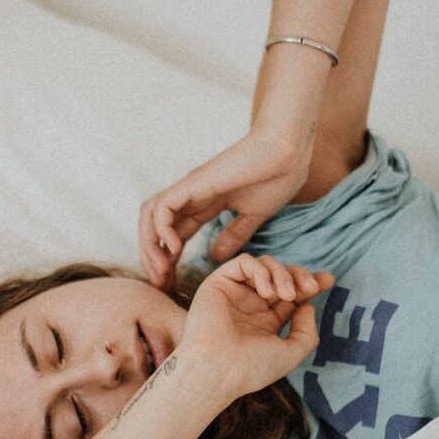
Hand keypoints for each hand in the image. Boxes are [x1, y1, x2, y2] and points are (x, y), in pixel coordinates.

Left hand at [139, 126, 312, 290]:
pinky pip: (162, 207)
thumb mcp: (253, 216)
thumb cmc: (276, 177)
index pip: (174, 234)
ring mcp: (190, 188)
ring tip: (162, 270)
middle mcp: (191, 195)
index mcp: (204, 203)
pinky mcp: (193, 184)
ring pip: (151, 216)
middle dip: (153, 257)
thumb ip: (234, 234)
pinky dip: (161, 228)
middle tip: (161, 284)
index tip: (171, 284)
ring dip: (150, 245)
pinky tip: (173, 248)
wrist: (288, 153)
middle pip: (155, 227)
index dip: (168, 260)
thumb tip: (215, 255)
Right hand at [178, 254, 332, 400]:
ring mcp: (235, 293)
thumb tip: (308, 305)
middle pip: (281, 275)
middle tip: (311, 287)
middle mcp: (250, 304)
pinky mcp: (219, 283)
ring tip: (287, 295)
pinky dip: (260, 271)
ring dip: (282, 274)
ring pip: (264, 265)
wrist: (218, 371)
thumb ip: (306, 332)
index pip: (291, 294)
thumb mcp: (290, 354)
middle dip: (300, 276)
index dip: (310, 283)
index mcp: (266, 321)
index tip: (328, 281)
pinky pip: (243, 262)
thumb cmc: (251, 369)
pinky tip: (266, 292)